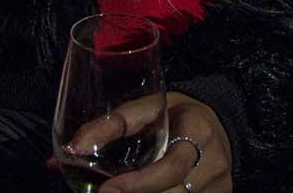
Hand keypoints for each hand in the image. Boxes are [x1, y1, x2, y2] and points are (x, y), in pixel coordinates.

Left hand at [64, 91, 231, 192]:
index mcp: (198, 132)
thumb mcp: (150, 109)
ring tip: (119, 192)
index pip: (170, 168)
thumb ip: (113, 125)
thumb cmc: (178, 115)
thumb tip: (73, 148)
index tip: (107, 190)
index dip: (138, 184)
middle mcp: (213, 163)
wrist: (219, 125)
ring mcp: (219, 186)